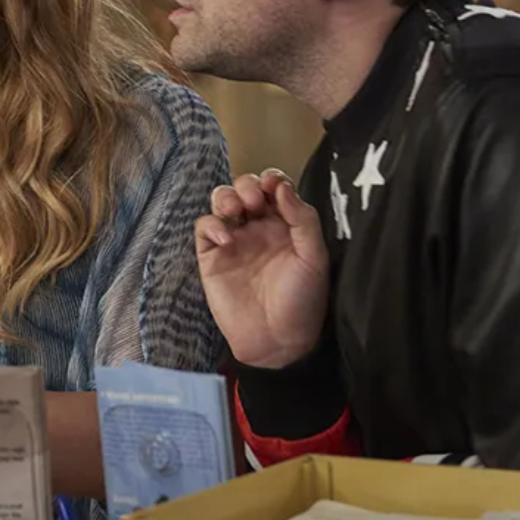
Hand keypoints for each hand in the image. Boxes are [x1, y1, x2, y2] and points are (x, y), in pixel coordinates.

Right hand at [195, 170, 329, 368]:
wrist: (277, 340)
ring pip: (221, 201)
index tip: (273, 184)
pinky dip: (212, 225)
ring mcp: (233, 240)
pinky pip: (205, 228)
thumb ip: (302, 219)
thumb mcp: (314, 257)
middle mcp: (258, 227)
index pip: (275, 189)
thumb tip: (280, 186)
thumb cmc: (302, 300)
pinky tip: (227, 237)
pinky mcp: (212, 256)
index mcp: (285, 225)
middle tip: (254, 202)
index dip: (272, 180)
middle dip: (247, 186)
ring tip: (237, 210)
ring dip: (227, 196)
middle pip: (245, 188)